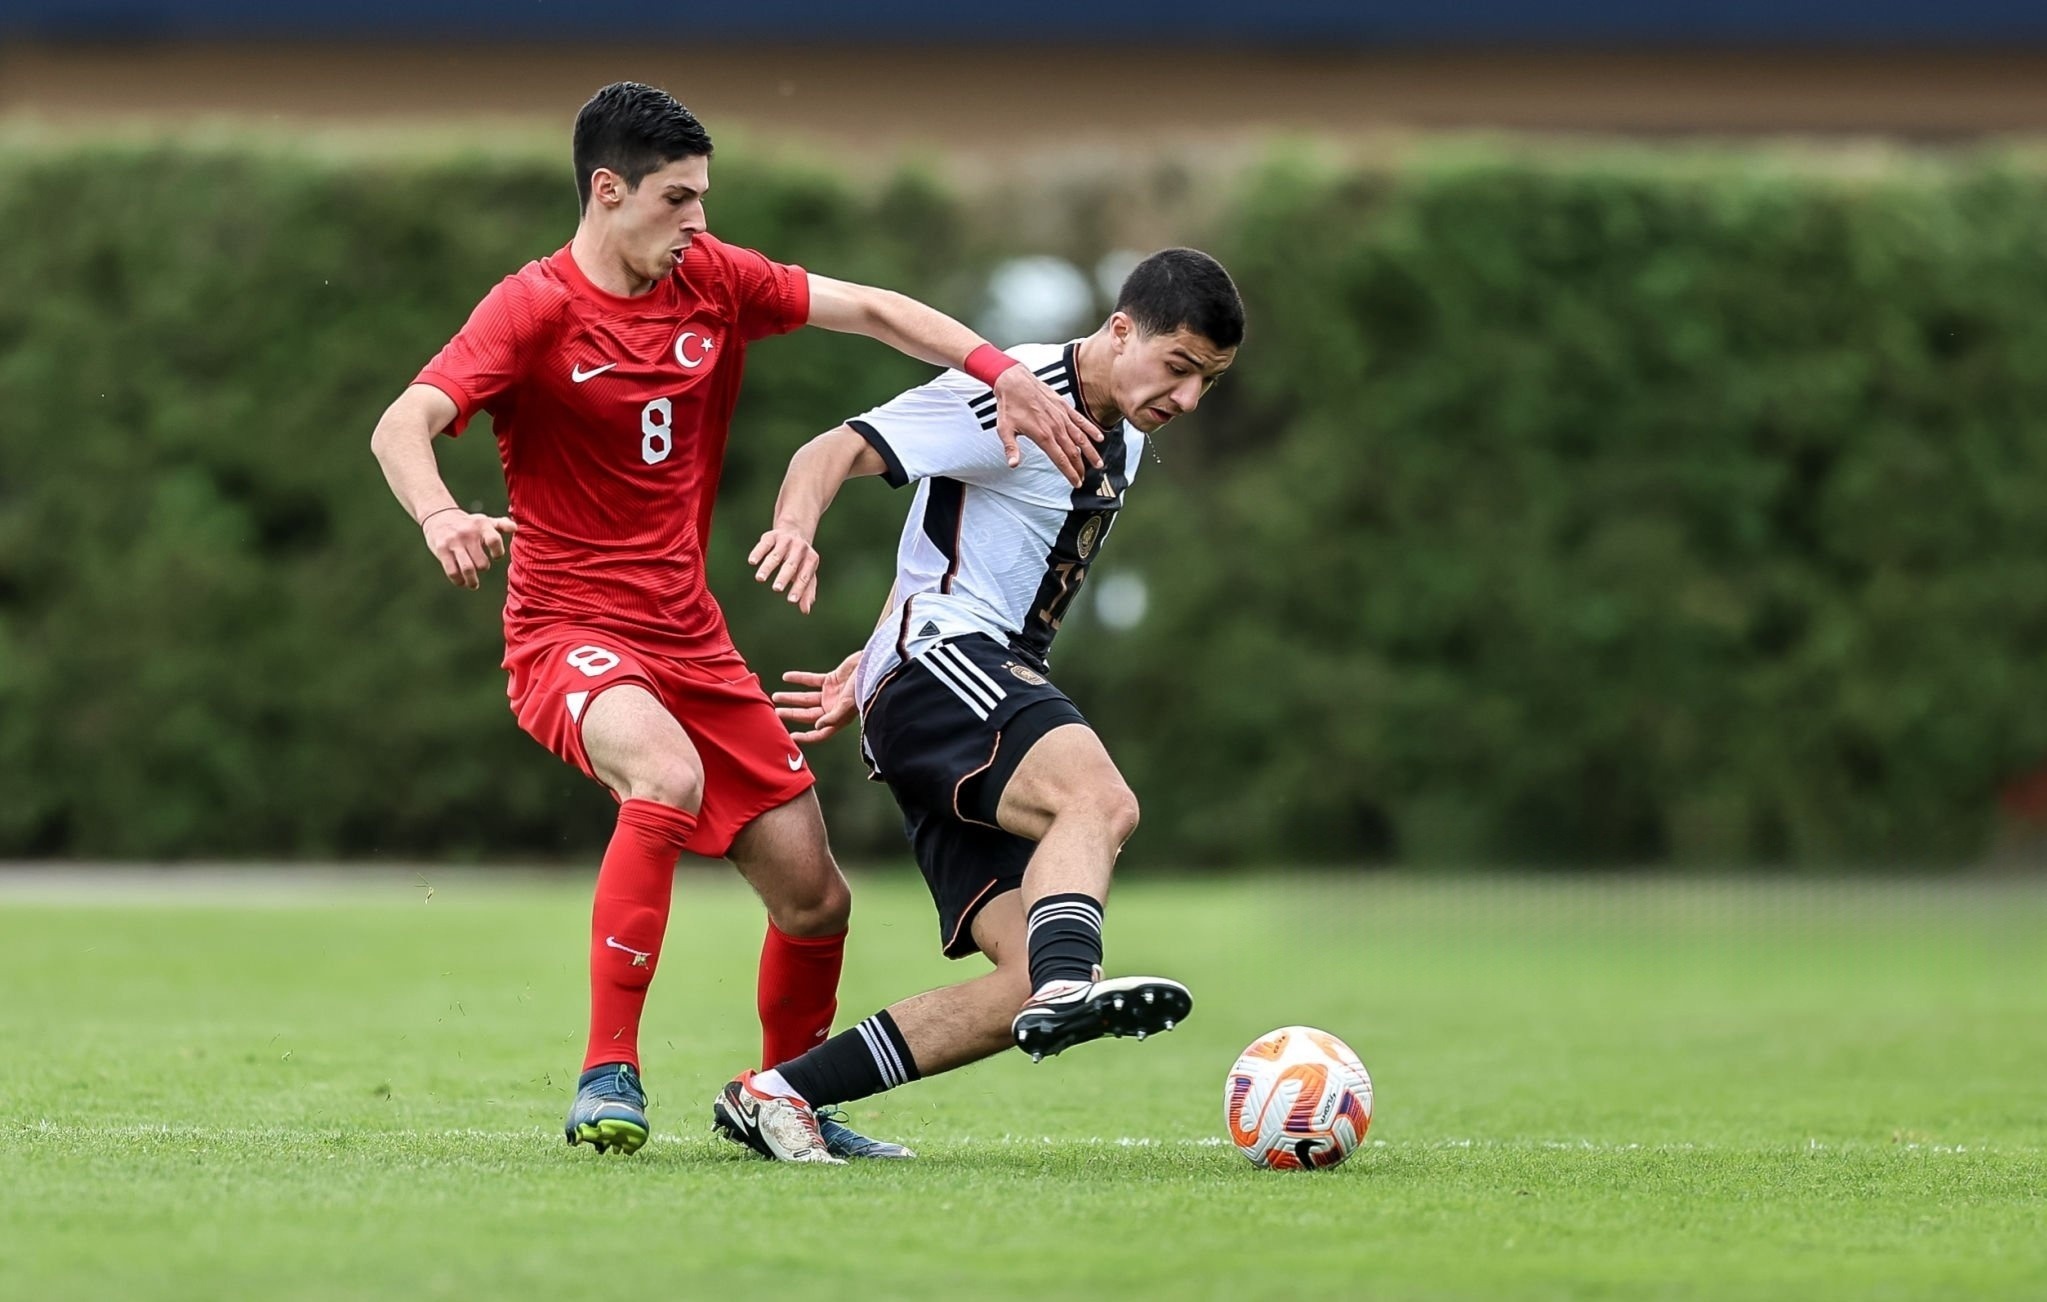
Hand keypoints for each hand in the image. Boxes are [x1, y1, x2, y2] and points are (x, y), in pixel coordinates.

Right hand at [422, 508, 514, 588]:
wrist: (439, 516)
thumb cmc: (469, 523)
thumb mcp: (485, 520)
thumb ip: (502, 524)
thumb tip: (515, 528)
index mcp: (481, 525)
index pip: (494, 541)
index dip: (498, 553)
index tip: (496, 556)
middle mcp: (467, 533)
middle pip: (482, 562)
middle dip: (483, 567)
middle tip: (482, 567)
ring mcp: (453, 542)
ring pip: (467, 569)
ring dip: (472, 581)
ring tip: (474, 584)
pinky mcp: (441, 550)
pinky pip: (452, 571)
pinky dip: (458, 580)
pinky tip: (461, 581)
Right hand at [748, 525, 820, 613]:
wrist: (795, 531)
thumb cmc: (801, 560)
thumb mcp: (807, 573)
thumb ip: (807, 592)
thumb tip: (805, 611)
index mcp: (811, 559)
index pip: (805, 576)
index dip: (799, 588)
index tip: (791, 601)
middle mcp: (800, 548)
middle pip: (791, 565)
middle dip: (784, 577)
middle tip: (777, 589)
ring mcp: (786, 541)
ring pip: (776, 555)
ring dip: (768, 567)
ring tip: (760, 579)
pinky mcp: (772, 536)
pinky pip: (765, 544)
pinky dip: (758, 552)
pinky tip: (752, 562)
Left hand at [773, 651, 861, 743]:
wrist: (873, 666)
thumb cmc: (863, 687)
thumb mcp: (848, 705)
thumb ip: (833, 717)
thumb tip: (817, 727)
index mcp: (838, 718)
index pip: (821, 733)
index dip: (807, 737)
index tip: (792, 736)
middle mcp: (833, 708)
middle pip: (808, 714)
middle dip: (793, 713)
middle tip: (777, 713)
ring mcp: (831, 694)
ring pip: (807, 698)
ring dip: (792, 697)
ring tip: (776, 697)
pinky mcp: (830, 679)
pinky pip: (811, 680)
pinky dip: (799, 678)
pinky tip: (786, 677)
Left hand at [992, 365, 1103, 486]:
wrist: (1014, 380)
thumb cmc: (1009, 404)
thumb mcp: (1005, 429)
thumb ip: (1011, 448)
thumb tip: (1013, 464)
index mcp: (1042, 435)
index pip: (1060, 459)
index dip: (1070, 473)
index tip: (1076, 482)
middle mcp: (1056, 427)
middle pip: (1073, 452)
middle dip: (1080, 467)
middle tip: (1085, 478)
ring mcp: (1062, 416)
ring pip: (1081, 438)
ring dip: (1091, 452)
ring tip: (1098, 464)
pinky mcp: (1064, 406)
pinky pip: (1081, 420)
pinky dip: (1091, 430)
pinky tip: (1099, 438)